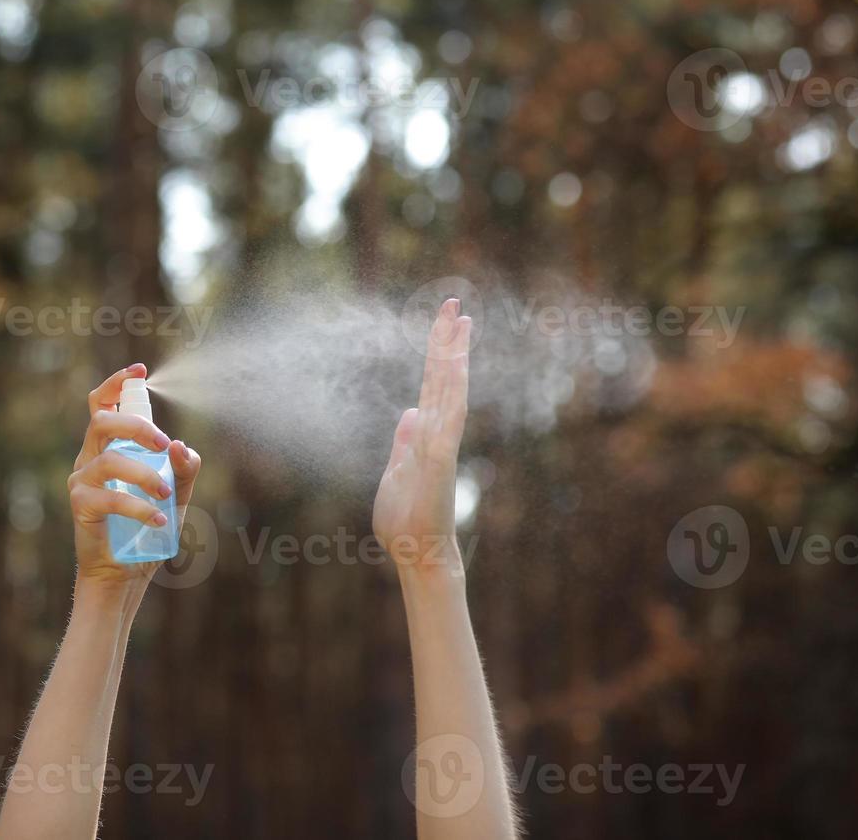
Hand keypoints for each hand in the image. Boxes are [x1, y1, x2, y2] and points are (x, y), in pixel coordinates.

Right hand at [67, 363, 201, 592]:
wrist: (124, 572)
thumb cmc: (147, 528)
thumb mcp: (176, 493)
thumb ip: (184, 468)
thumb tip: (182, 446)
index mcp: (109, 447)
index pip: (102, 403)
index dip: (117, 382)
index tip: (139, 371)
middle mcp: (90, 457)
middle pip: (102, 421)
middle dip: (136, 426)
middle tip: (164, 445)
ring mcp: (82, 481)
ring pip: (109, 459)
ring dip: (144, 474)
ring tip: (166, 495)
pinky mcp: (80, 506)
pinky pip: (108, 496)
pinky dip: (138, 506)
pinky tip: (160, 517)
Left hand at [373, 299, 472, 573]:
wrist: (417, 554)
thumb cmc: (406, 522)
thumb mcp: (397, 473)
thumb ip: (405, 443)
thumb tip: (410, 412)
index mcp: (424, 436)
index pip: (432, 384)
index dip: (437, 353)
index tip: (444, 322)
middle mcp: (438, 433)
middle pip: (444, 377)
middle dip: (447, 340)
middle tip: (453, 302)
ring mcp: (442, 444)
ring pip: (451, 389)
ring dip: (454, 354)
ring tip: (460, 320)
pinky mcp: (441, 458)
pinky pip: (451, 416)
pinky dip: (455, 388)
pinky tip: (457, 363)